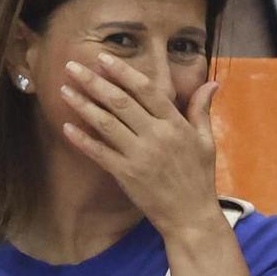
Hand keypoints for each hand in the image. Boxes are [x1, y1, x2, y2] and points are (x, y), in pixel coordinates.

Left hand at [59, 54, 221, 239]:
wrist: (191, 217)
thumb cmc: (199, 178)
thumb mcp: (206, 141)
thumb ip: (201, 110)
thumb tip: (211, 83)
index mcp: (175, 124)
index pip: (146, 90)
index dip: (123, 72)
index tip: (103, 58)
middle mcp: (156, 136)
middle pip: (120, 101)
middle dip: (94, 81)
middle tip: (72, 66)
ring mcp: (139, 155)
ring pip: (106, 123)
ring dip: (83, 105)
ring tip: (65, 89)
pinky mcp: (126, 175)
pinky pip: (100, 153)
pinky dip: (82, 140)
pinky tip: (66, 127)